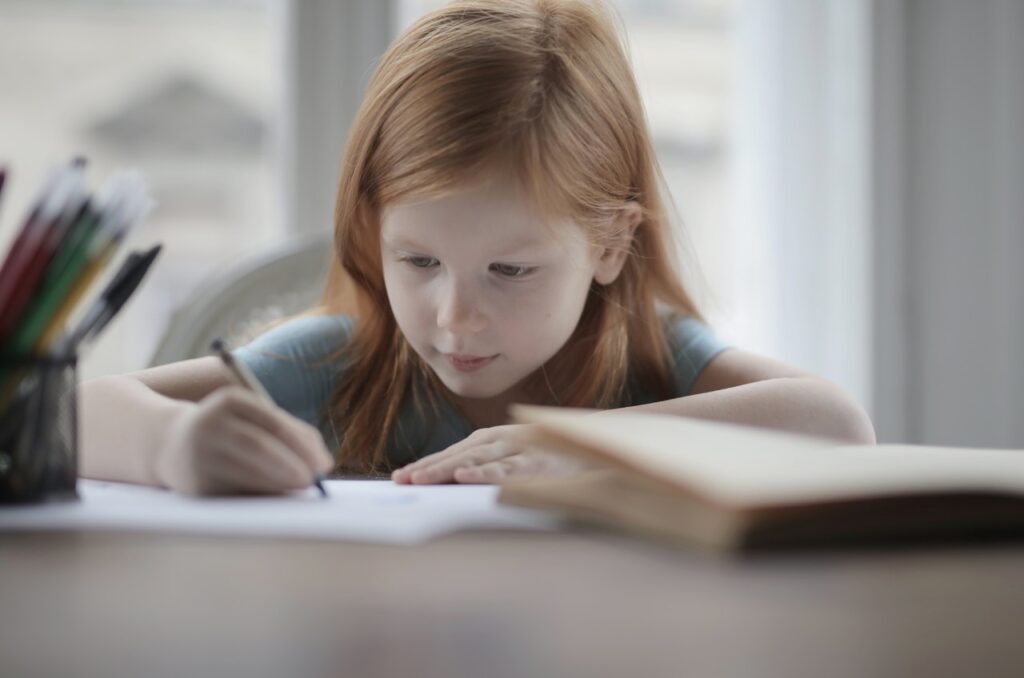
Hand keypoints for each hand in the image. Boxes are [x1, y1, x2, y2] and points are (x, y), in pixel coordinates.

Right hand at [154, 386, 333, 495]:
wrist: (172, 444)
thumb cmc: (232, 430)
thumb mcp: (254, 419)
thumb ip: (291, 433)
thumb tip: (323, 464)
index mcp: (230, 401)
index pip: (271, 422)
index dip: (301, 444)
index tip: (324, 463)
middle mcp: (210, 424)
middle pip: (257, 446)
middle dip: (290, 465)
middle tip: (313, 481)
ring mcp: (199, 454)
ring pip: (246, 472)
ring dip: (279, 483)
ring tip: (300, 487)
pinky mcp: (196, 484)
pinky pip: (237, 492)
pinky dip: (262, 495)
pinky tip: (277, 496)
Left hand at [390, 424, 589, 484]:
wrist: (596, 444)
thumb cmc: (552, 454)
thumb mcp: (516, 456)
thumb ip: (489, 466)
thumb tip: (456, 483)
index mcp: (493, 439)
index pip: (452, 453)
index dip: (426, 464)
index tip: (399, 477)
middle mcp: (501, 440)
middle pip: (457, 455)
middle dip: (427, 468)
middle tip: (400, 480)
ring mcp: (518, 449)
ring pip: (476, 459)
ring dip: (446, 469)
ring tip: (421, 478)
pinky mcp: (536, 462)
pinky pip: (506, 469)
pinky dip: (485, 472)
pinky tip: (465, 477)